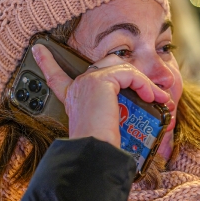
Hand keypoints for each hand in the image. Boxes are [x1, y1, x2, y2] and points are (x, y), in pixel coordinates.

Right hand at [32, 44, 171, 147]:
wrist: (95, 152)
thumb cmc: (101, 145)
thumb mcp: (105, 125)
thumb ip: (115, 112)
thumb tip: (143, 109)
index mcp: (73, 97)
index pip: (56, 76)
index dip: (47, 63)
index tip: (39, 49)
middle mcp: (77, 86)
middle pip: (107, 65)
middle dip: (134, 76)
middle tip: (154, 94)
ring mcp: (87, 81)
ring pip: (122, 67)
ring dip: (145, 82)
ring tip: (161, 99)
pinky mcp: (101, 81)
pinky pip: (129, 74)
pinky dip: (145, 85)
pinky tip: (153, 98)